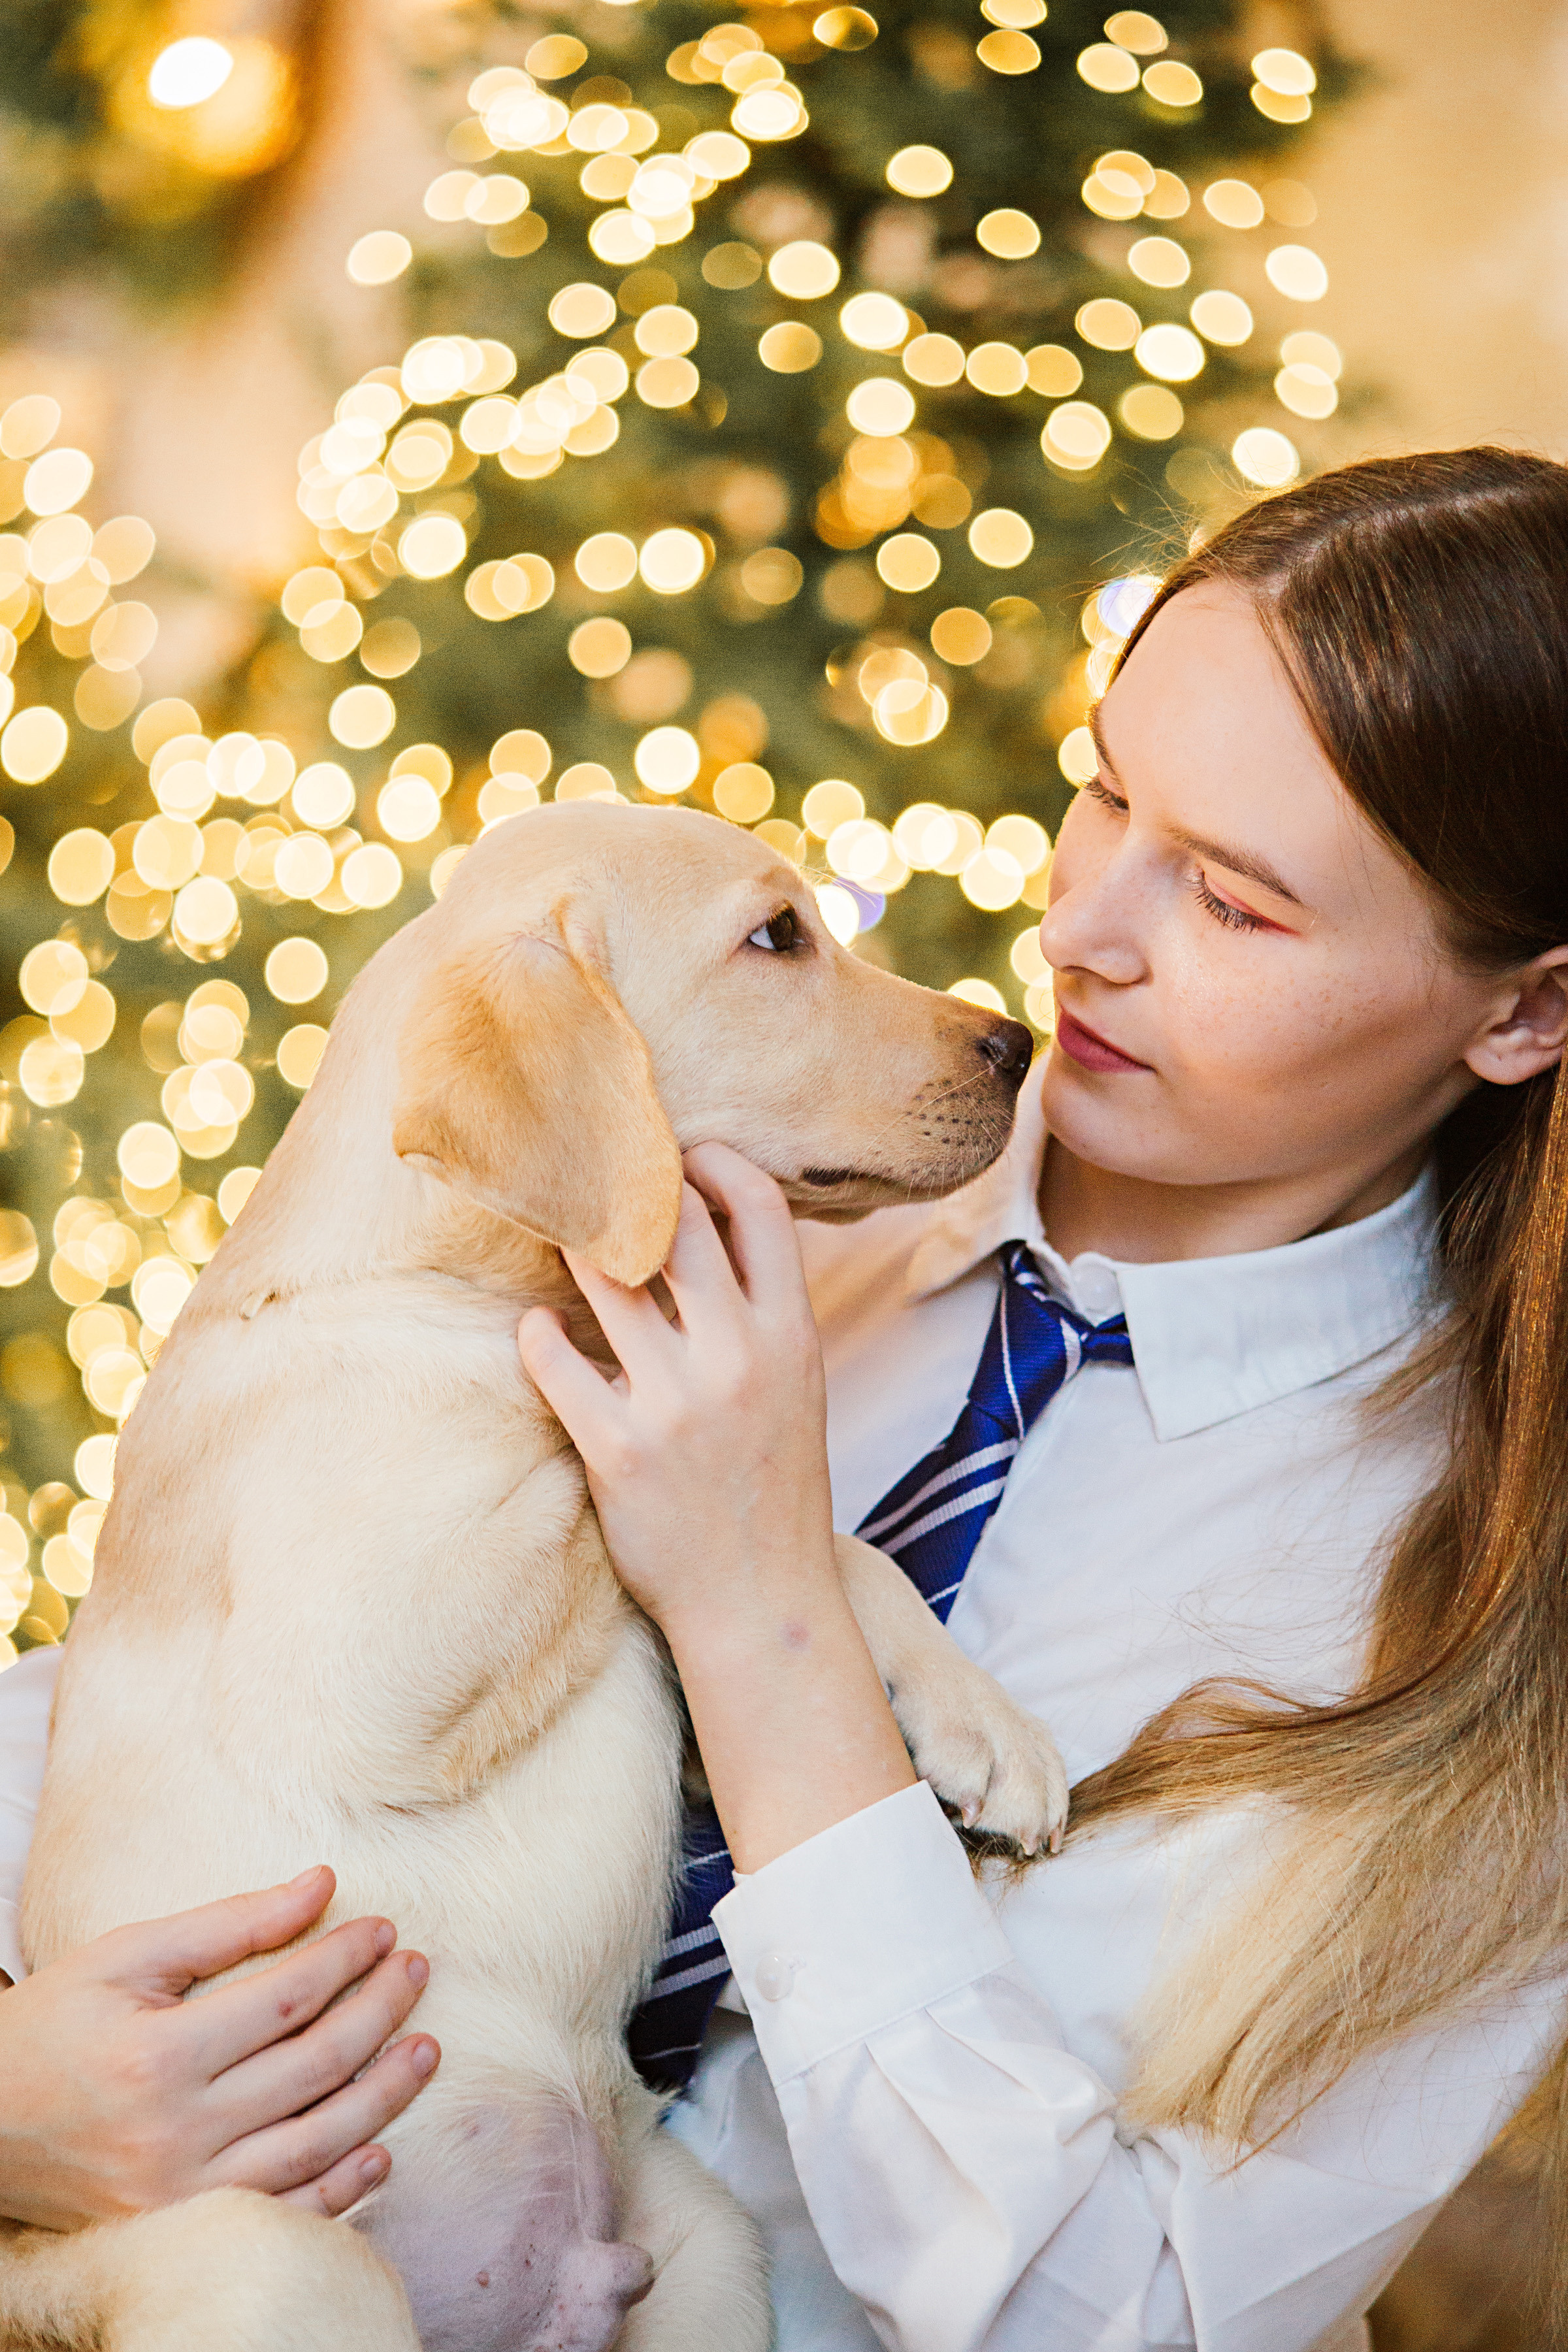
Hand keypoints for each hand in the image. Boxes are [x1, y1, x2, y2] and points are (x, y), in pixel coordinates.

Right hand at [0, 1865, 437, 2229]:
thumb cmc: (55, 2026)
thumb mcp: (127, 1956)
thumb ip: (229, 1924)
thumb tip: (322, 1885)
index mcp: (157, 2056)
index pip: (285, 2001)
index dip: (344, 1959)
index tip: (383, 1930)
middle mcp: (174, 2132)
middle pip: (312, 2068)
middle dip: (379, 2012)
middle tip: (418, 1971)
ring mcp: (181, 2193)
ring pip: (314, 2144)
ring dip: (383, 2096)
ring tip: (425, 2049)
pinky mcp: (183, 2229)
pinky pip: (284, 2213)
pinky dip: (342, 2187)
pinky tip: (379, 2149)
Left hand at [519, 1143, 912, 1872]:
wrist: (760, 1603)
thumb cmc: (772, 1488)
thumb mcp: (799, 1388)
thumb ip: (763, 1314)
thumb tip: (709, 1228)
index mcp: (793, 1337)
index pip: (760, 1210)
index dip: (715, 1164)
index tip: (680, 1156)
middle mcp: (740, 1358)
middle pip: (676, 1225)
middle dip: (629, 1189)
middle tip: (591, 1176)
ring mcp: (678, 1404)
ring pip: (608, 1278)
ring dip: (575, 1249)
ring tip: (558, 1241)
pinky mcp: (620, 1450)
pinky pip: (556, 1361)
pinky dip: (538, 1334)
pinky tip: (538, 1330)